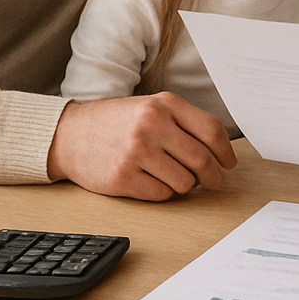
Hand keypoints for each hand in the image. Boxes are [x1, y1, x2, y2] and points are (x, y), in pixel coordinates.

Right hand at [46, 93, 236, 200]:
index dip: (226, 153)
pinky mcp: (123, 177)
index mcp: (165, 104)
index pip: (211, 131)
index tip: (228, 164)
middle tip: (214, 182)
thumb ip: (184, 124)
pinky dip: (163, 192)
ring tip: (171, 176)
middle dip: (214, 177)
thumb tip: (220, 155)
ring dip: (185, 185)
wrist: (69, 135)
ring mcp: (137, 151)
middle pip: (202, 160)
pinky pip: (162, 194)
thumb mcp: (152, 108)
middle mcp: (152, 124)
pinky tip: (151, 181)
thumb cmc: (117, 123)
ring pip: (185, 182)